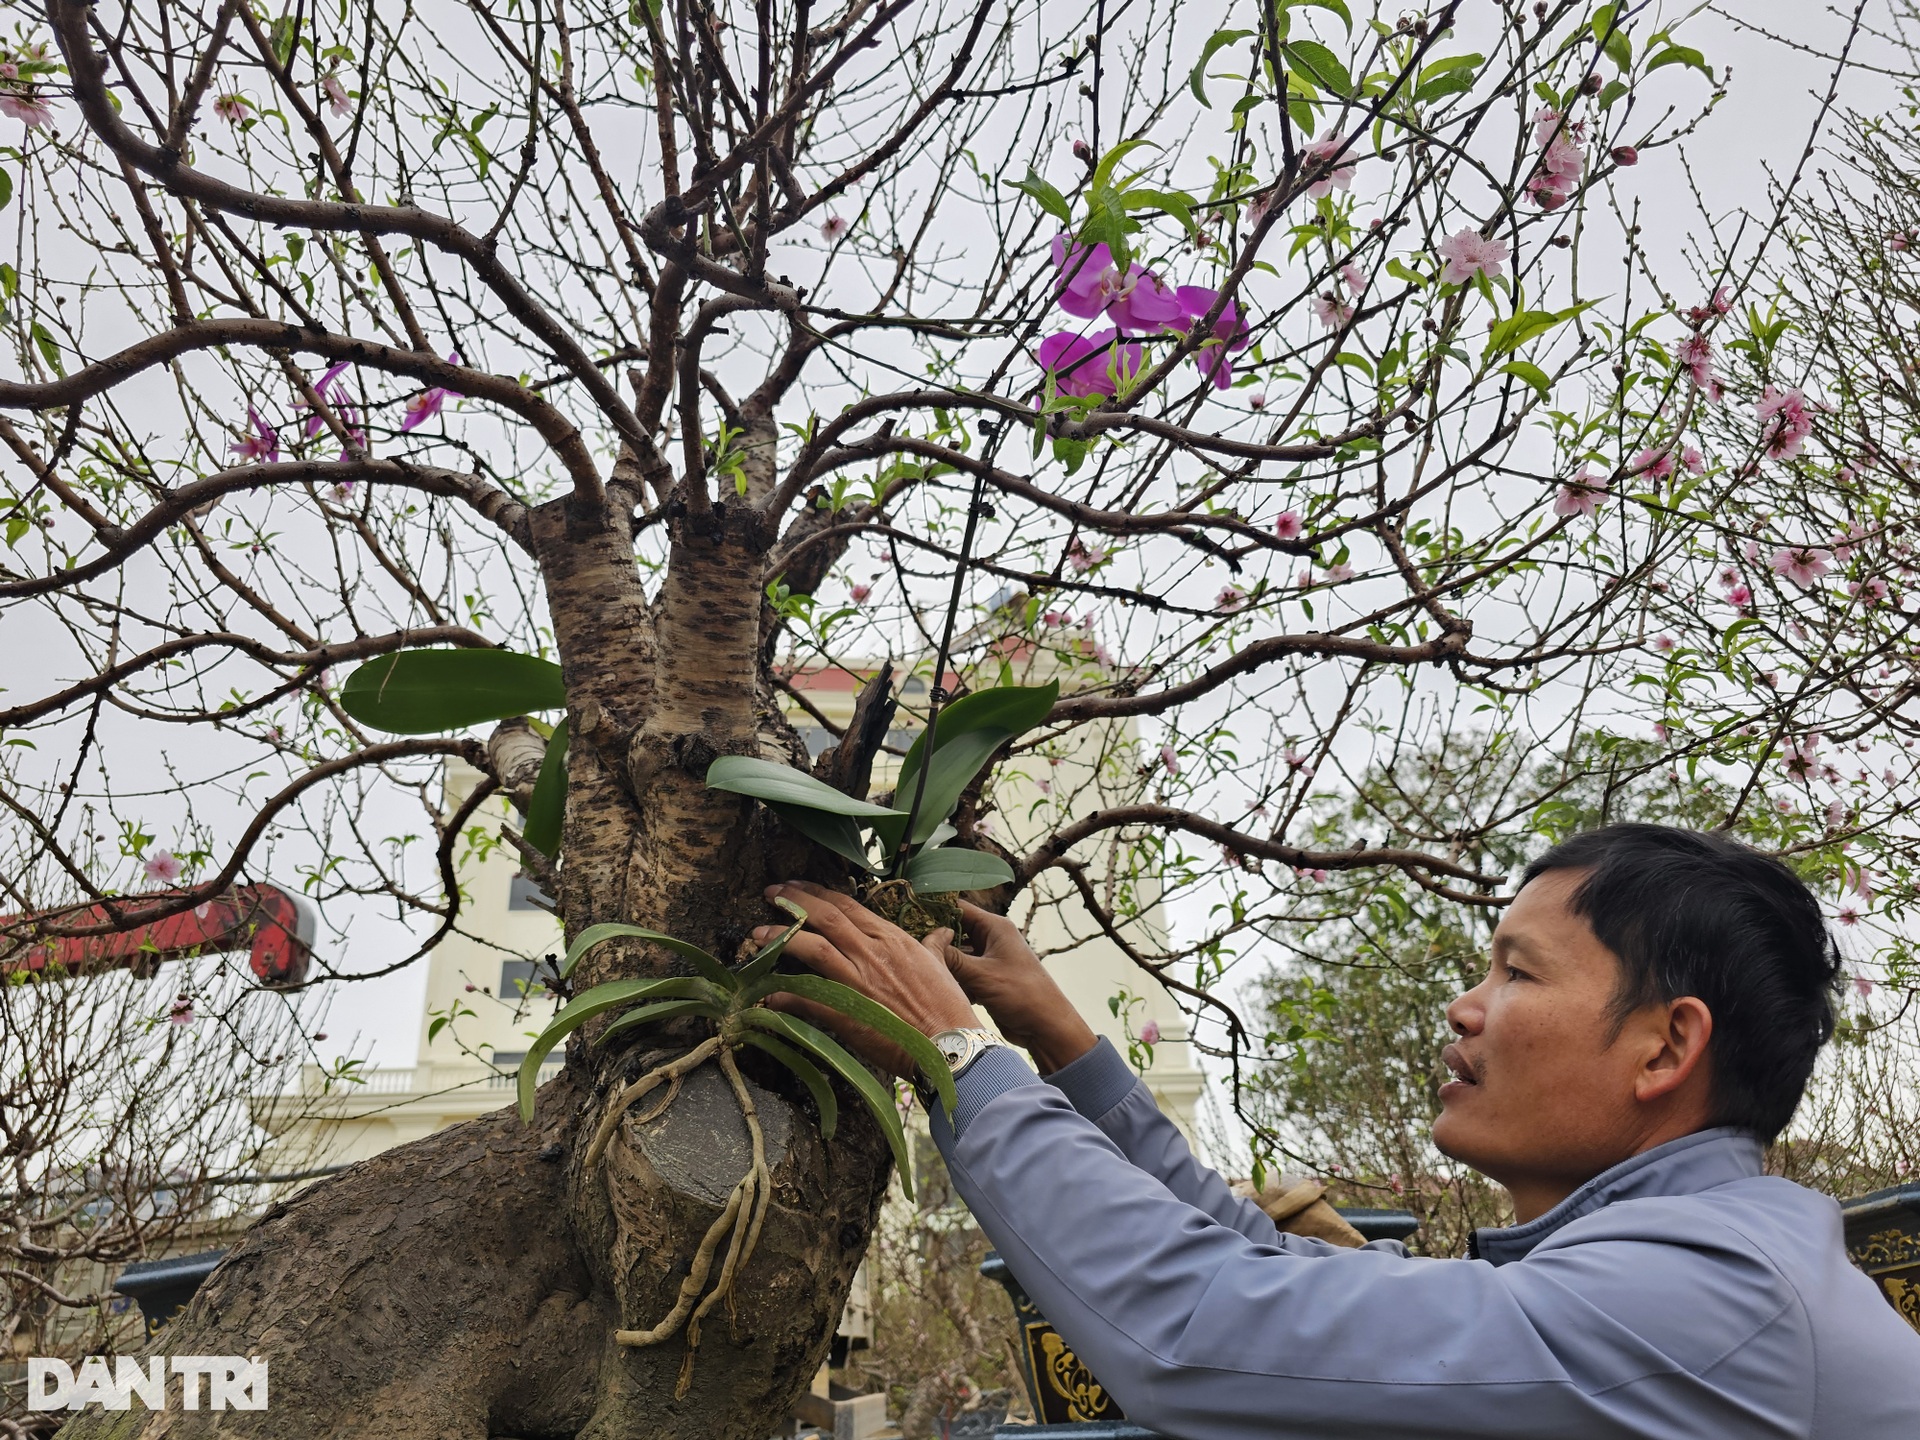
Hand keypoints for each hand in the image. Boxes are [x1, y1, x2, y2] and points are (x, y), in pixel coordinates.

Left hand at [753, 881, 978, 1077]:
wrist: (950, 1044)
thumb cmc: (948, 1006)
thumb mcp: (941, 967)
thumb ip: (934, 946)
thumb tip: (940, 933)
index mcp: (891, 939)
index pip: (847, 905)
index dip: (817, 892)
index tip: (796, 885)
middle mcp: (871, 953)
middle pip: (825, 917)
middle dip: (793, 901)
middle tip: (771, 892)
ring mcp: (857, 981)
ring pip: (811, 948)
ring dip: (781, 938)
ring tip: (757, 933)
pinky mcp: (847, 1013)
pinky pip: (808, 998)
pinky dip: (785, 994)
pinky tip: (769, 992)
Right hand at [925, 900, 1097, 1074]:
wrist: (1047, 1026)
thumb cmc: (1021, 994)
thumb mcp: (982, 975)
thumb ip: (952, 959)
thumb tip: (925, 945)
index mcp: (995, 927)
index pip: (958, 908)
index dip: (934, 909)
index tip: (907, 913)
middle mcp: (992, 939)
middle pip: (955, 932)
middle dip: (936, 940)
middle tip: (908, 946)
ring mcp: (990, 960)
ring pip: (957, 955)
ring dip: (943, 963)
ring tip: (918, 967)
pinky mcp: (987, 979)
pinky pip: (963, 973)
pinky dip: (953, 979)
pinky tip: (938, 987)